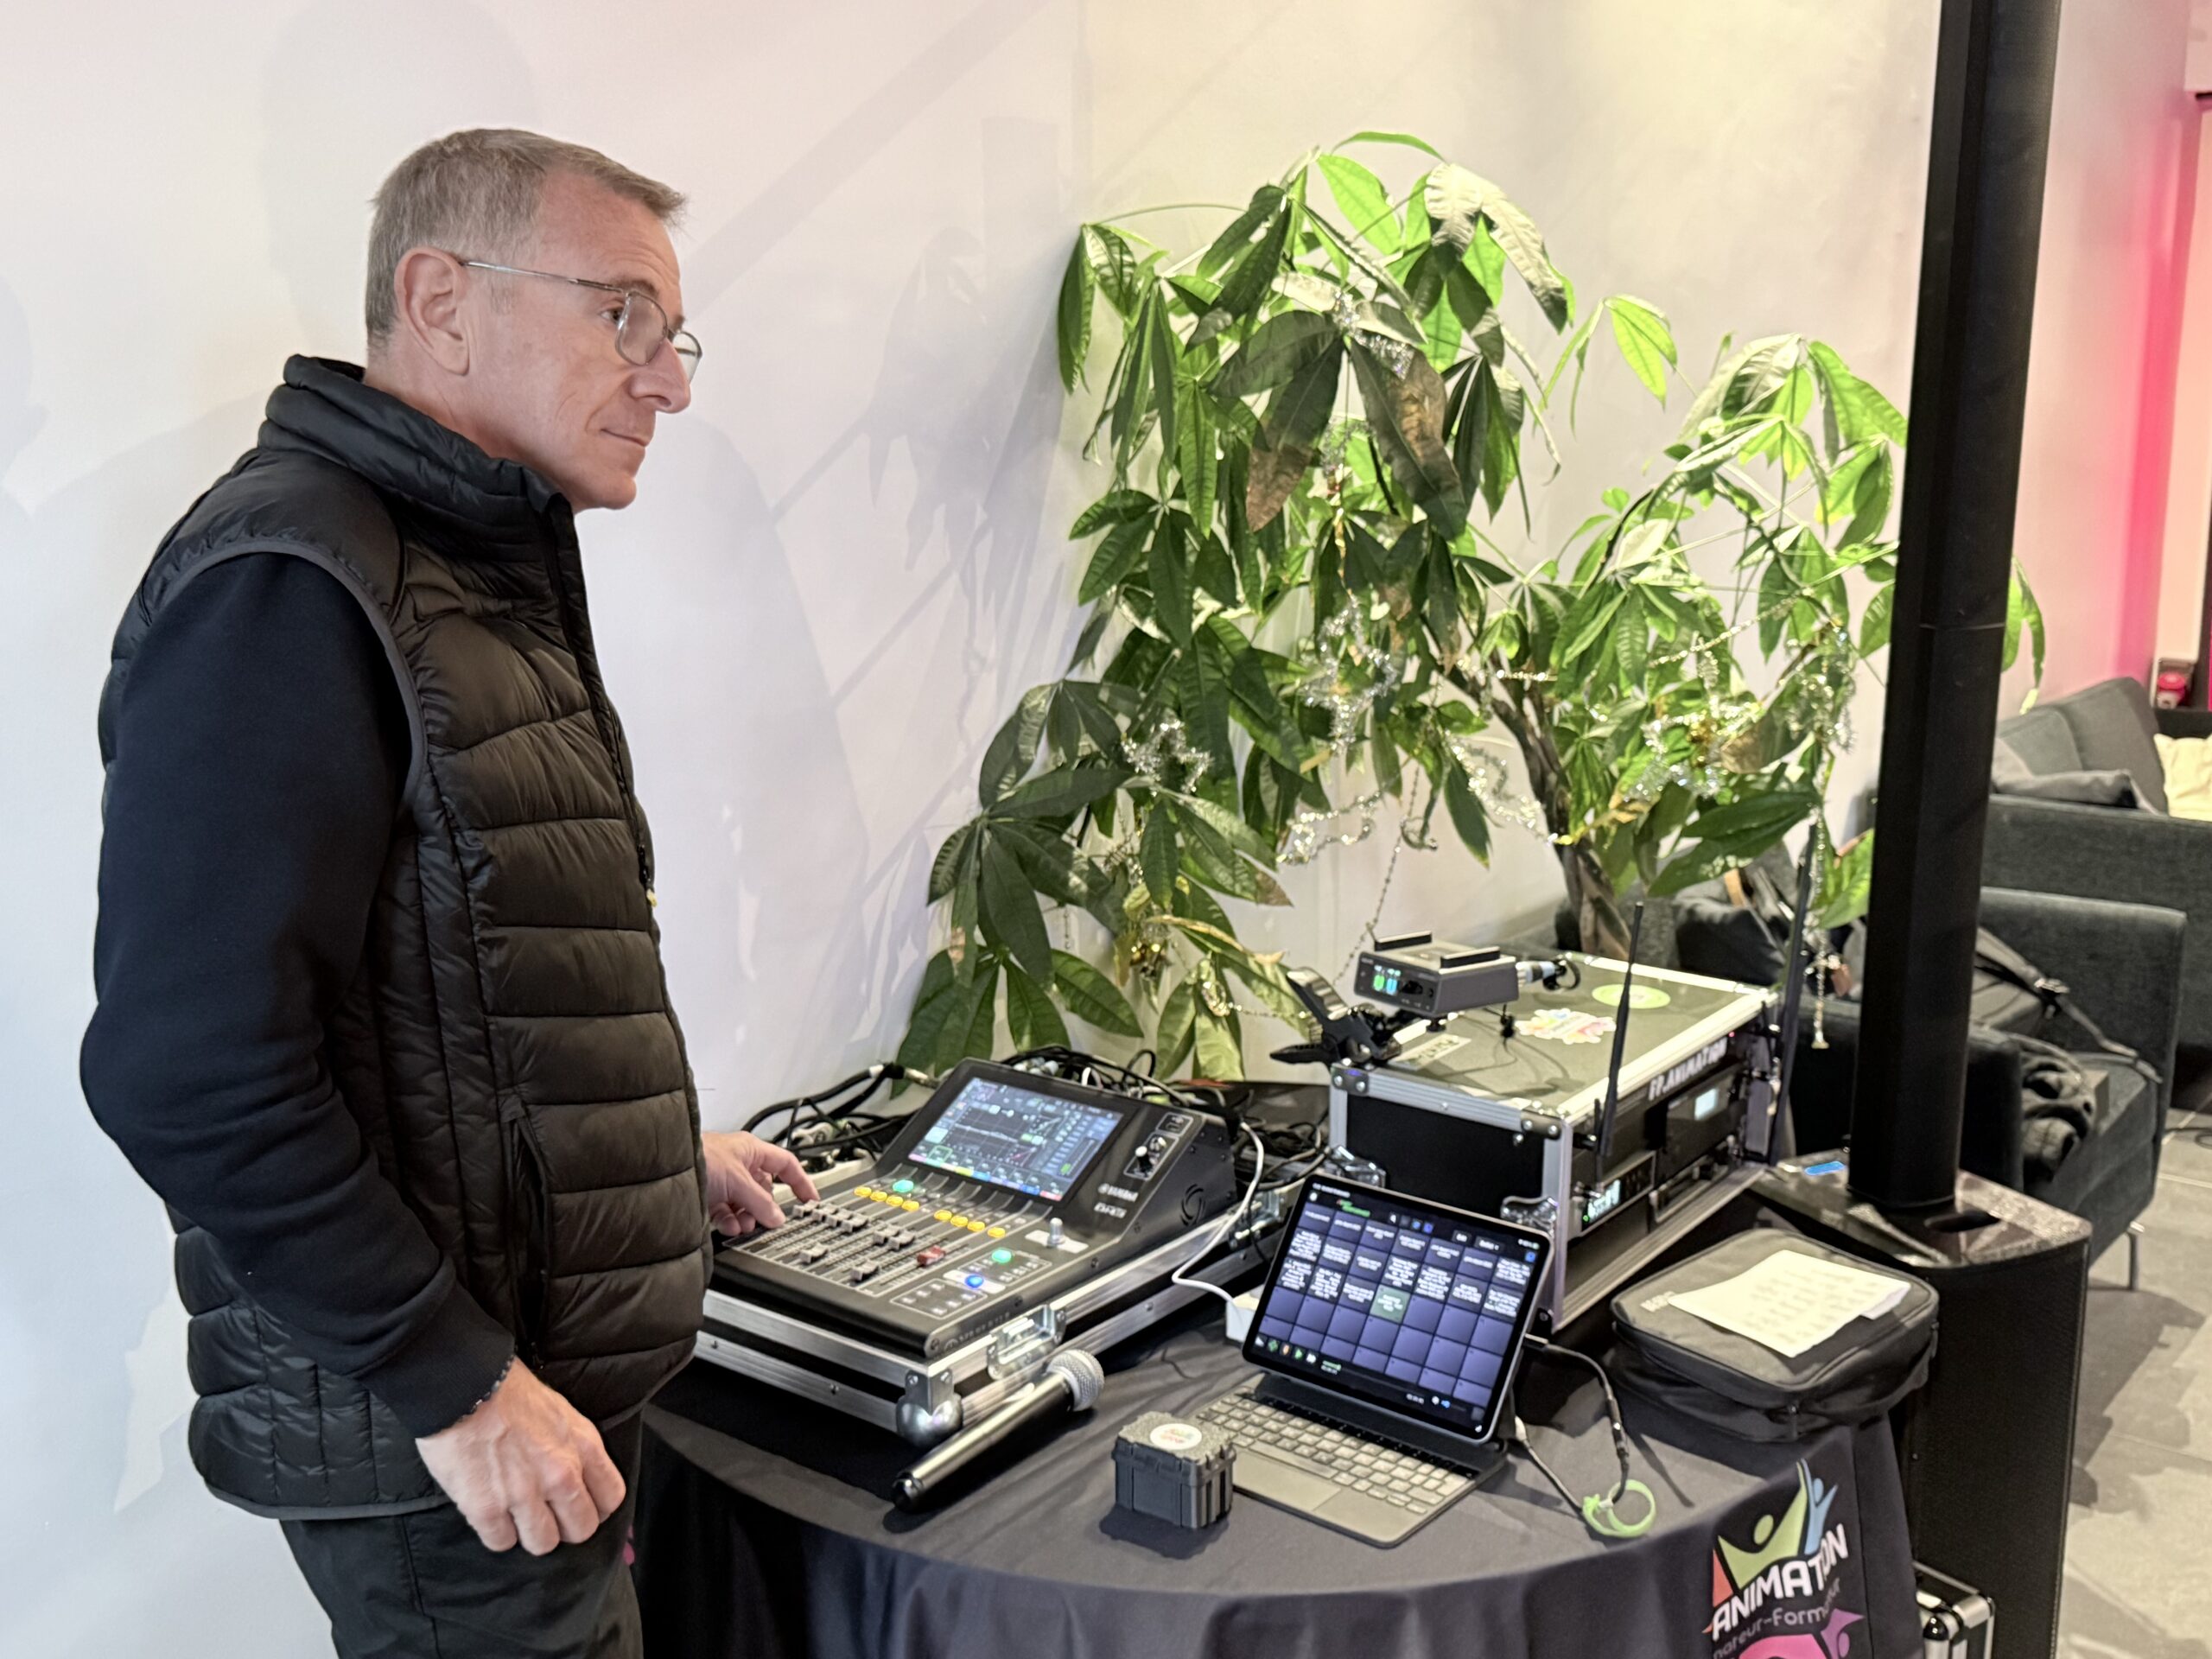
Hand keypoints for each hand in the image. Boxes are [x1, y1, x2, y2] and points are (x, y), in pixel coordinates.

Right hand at [416, 1361, 623, 1554]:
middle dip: (565, 1528)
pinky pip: (501, 1543)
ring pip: (543, 1543)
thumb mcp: (560, 1411)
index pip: (610, 1498)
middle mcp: (561, 1475)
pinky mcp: (487, 1509)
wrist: (465, 1385)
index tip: (580, 1507)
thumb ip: (572, 1446)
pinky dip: (496, 1534)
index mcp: (583, 1447)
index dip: (596, 1508)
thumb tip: (575, 1473)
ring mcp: (524, 1494)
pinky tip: (489, 1514)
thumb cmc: (509, 1391)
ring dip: (529, 1534)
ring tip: (515, 1517)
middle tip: (547, 1517)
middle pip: (581, 1530)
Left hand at [701, 1130, 819, 1234]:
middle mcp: (738, 1164)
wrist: (665, 1169)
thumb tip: (777, 1217)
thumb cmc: (697, 1157)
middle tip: (768, 1221)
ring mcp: (723, 1180)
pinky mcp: (709, 1195)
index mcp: (751, 1150)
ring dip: (746, 1217)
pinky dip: (730, 1221)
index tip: (811, 1200)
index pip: (786, 1164)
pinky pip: (727, 1211)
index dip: (801, 1182)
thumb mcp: (737, 1181)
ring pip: (745, 1203)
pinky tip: (729, 1227)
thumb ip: (760, 1202)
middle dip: (765, 1207)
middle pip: (764, 1189)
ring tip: (744, 1225)